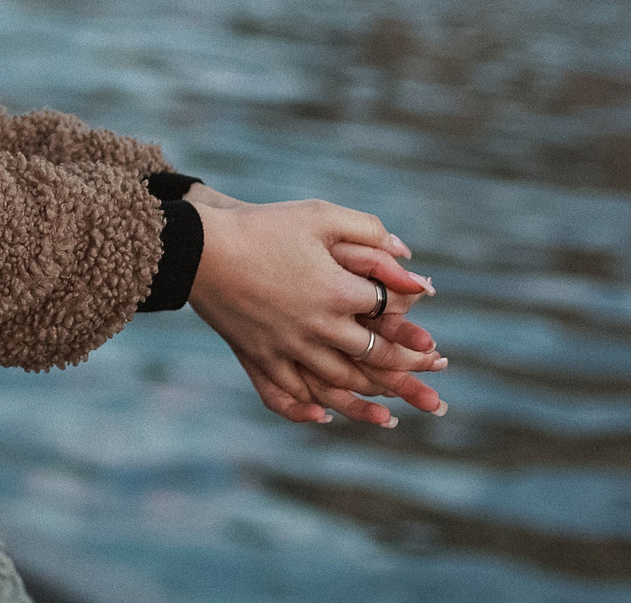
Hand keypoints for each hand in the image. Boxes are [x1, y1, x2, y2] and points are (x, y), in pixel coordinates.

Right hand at [186, 196, 447, 427]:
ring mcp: (286, 346)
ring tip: (391, 415)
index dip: (413, 332)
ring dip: (368, 401)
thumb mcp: (317, 214)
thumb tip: (408, 255)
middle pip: (370, 358)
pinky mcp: (256, 355)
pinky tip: (323, 416)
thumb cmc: (261, 225)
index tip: (432, 346)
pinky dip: (306, 409)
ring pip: (336, 383)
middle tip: (434, 399)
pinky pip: (286, 392)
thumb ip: (367, 230)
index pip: (388, 316)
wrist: (197, 247)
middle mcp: (317, 327)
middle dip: (407, 378)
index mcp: (336, 291)